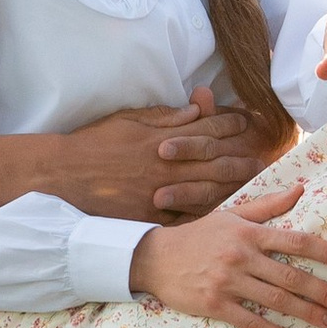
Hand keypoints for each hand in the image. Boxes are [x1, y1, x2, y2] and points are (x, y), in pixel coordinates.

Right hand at [50, 96, 281, 222]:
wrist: (65, 174)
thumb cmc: (95, 142)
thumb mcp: (128, 118)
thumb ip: (165, 116)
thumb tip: (196, 109)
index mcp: (162, 137)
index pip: (204, 129)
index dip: (227, 124)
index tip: (244, 122)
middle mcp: (166, 164)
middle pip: (214, 162)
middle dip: (240, 160)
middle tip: (262, 161)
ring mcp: (159, 192)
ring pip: (206, 190)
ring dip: (231, 188)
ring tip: (252, 188)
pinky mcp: (149, 215)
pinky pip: (184, 217)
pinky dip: (204, 216)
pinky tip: (223, 218)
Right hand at [131, 183, 326, 327]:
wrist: (154, 257)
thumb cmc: (199, 236)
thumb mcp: (232, 215)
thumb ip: (268, 205)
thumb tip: (302, 189)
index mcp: (249, 233)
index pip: (297, 240)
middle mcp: (242, 256)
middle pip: (292, 275)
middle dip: (325, 291)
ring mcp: (228, 281)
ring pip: (276, 299)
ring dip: (307, 312)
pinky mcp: (214, 304)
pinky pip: (250, 321)